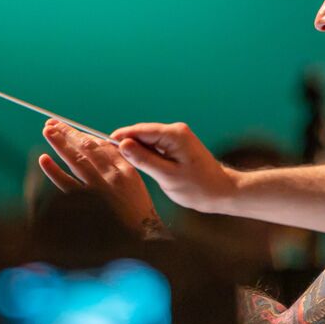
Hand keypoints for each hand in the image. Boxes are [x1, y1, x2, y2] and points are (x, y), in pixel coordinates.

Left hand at [39, 120, 164, 237]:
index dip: (82, 133)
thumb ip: (117, 165)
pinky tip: (44, 159)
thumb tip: (96, 145)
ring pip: (76, 160)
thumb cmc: (135, 209)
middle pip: (87, 148)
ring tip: (47, 130)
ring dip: (60, 143)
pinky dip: (54, 171)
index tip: (68, 127)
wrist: (141, 236)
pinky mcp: (86, 204)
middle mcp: (112, 177)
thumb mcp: (134, 183)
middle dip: (69, 133)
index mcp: (126, 170)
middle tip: (52, 124)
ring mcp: (98, 189)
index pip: (102, 145)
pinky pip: (66, 184)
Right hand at [110, 121, 235, 212]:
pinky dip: (146, 155)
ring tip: (124, 166)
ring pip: (147, 141)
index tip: (102, 147)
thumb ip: (144, 160)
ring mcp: (178, 138)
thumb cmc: (199, 188)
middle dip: (127, 145)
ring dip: (137, 151)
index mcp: (174, 134)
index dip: (119, 138)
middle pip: (141, 134)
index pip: (138, 131)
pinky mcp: (178, 146)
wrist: (222, 192)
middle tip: (110, 160)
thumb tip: (123, 145)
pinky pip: (156, 147)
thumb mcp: (167, 176)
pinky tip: (140, 166)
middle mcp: (176, 131)